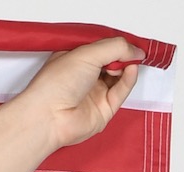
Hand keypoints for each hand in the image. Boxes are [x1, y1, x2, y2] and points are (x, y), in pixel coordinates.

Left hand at [10, 37, 145, 149]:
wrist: (49, 117)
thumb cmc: (54, 86)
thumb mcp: (85, 54)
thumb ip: (114, 47)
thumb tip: (135, 50)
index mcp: (73, 60)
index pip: (100, 48)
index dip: (114, 44)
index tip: (126, 41)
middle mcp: (83, 76)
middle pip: (112, 61)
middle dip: (122, 55)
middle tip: (126, 52)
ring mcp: (94, 92)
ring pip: (120, 76)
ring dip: (127, 66)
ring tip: (127, 61)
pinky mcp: (104, 108)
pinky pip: (122, 91)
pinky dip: (129, 79)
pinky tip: (131, 69)